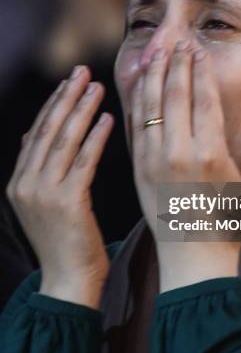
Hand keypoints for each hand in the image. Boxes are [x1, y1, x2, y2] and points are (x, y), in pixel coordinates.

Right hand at [6, 66, 113, 308]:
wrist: (70, 282)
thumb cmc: (68, 242)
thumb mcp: (46, 203)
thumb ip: (44, 170)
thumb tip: (43, 135)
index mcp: (19, 182)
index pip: (37, 132)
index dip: (53, 104)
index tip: (69, 81)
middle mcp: (25, 183)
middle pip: (47, 129)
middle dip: (66, 97)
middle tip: (82, 71)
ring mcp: (42, 193)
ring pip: (64, 140)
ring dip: (81, 109)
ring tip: (96, 86)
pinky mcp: (66, 202)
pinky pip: (83, 161)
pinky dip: (96, 137)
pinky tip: (109, 118)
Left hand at [130, 43, 240, 290]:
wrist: (193, 256)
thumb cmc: (232, 222)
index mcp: (211, 153)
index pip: (204, 98)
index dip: (200, 70)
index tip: (198, 49)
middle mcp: (179, 151)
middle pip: (175, 94)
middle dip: (176, 64)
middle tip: (177, 41)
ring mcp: (154, 160)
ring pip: (150, 105)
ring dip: (152, 75)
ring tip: (156, 51)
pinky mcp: (138, 168)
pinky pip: (136, 126)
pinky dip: (136, 100)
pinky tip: (138, 84)